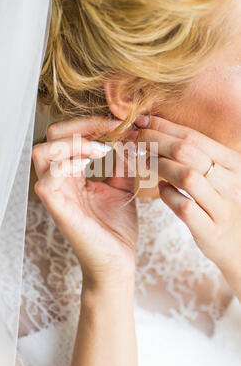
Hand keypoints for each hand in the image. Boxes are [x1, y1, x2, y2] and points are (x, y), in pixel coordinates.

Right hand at [32, 115, 147, 291]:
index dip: (91, 123)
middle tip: (109, 130)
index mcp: (72, 174)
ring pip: (41, 153)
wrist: (119, 261)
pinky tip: (90, 166)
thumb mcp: (124, 186)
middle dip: (80, 126)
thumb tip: (127, 136)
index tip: (119, 123)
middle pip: (50, 137)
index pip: (67, 135)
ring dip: (72, 143)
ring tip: (99, 150)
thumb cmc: (117, 227)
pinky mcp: (58, 209)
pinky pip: (47, 181)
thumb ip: (122, 161)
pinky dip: (67, 166)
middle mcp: (59, 181)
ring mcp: (56, 194)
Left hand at [138, 115, 240, 298]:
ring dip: (159, 165)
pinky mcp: (211, 230)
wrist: (240, 244)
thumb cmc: (221, 204)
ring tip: (144, 162)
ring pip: (186, 176)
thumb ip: (194, 156)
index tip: (141, 122)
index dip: (163, 127)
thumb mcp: (218, 176)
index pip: (193, 137)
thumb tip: (158, 132)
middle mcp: (230, 182)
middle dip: (155, 141)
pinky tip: (160, 189)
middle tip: (135, 139)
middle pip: (187, 152)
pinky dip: (167, 195)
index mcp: (232, 162)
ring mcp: (222, 207)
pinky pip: (184, 207)